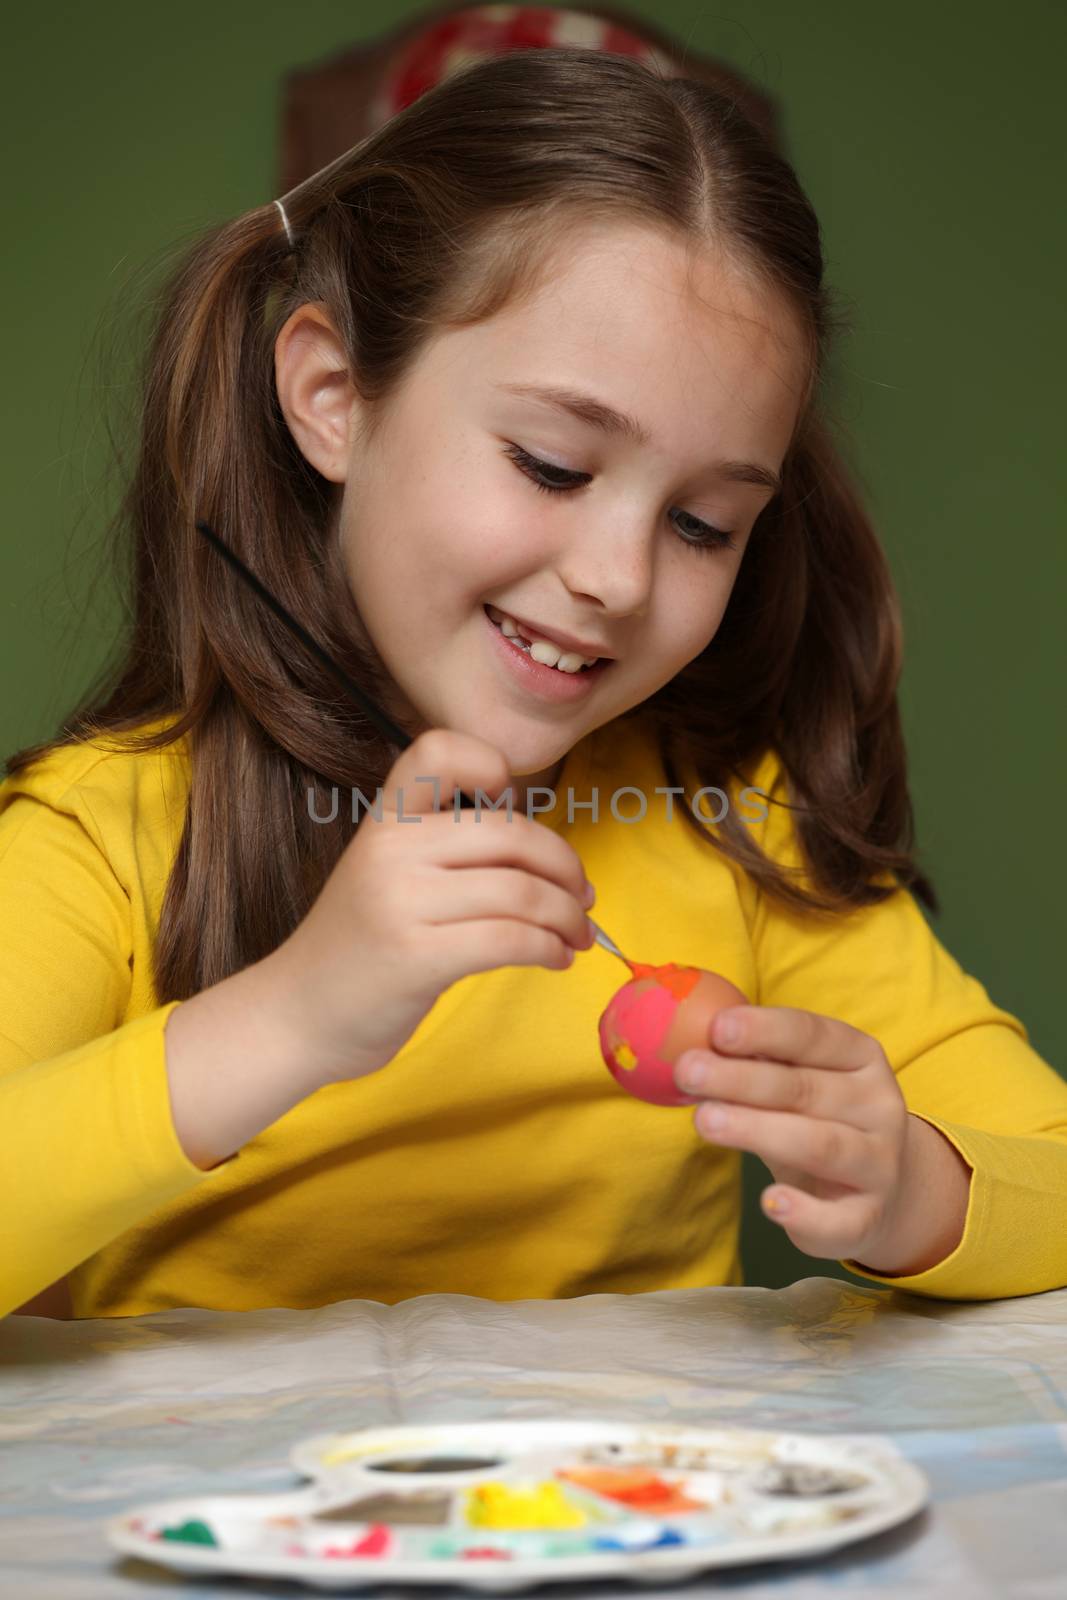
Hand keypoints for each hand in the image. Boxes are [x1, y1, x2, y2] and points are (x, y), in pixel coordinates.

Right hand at [269, 728, 595, 1085]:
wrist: (298, 1013)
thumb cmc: (360, 944)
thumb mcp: (386, 872)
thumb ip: (446, 848)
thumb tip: (549, 856)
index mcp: (384, 818)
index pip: (438, 751)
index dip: (488, 764)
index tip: (512, 805)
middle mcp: (390, 849)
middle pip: (510, 832)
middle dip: (564, 866)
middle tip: (582, 895)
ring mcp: (401, 903)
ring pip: (521, 891)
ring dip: (568, 916)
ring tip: (578, 934)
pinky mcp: (416, 958)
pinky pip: (510, 940)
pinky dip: (549, 948)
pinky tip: (555, 957)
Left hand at [674, 1006, 929, 1265]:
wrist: (881, 1188)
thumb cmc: (818, 1117)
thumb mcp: (799, 1079)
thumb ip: (760, 1060)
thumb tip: (696, 1042)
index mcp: (861, 1058)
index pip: (813, 1036)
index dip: (765, 1030)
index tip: (718, 1027)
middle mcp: (878, 1107)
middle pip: (806, 1089)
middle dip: (742, 1080)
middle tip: (688, 1072)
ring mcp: (879, 1165)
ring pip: (820, 1146)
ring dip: (759, 1131)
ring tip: (705, 1121)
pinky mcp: (868, 1218)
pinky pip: (838, 1220)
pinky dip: (804, 1213)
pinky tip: (769, 1201)